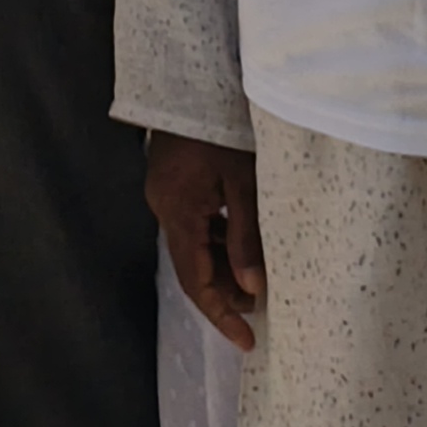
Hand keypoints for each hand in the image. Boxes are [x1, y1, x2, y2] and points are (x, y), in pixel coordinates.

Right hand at [145, 132, 264, 350]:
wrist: (190, 85)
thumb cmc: (222, 130)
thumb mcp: (243, 183)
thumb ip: (246, 238)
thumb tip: (253, 289)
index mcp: (178, 213)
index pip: (194, 280)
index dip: (219, 314)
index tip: (246, 341)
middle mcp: (164, 210)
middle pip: (192, 266)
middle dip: (225, 292)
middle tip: (262, 310)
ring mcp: (166, 196)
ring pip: (194, 246)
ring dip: (223, 267)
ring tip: (259, 283)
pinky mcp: (173, 184)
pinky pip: (194, 225)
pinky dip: (217, 242)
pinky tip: (241, 246)